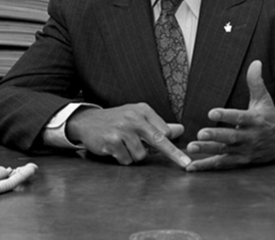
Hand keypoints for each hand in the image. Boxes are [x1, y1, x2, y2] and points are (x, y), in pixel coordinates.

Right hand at [65, 103, 190, 167]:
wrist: (88, 121)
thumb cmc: (118, 120)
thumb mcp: (138, 118)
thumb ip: (159, 126)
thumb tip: (181, 130)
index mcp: (143, 110)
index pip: (165, 131)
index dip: (169, 145)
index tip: (184, 156)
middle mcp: (134, 118)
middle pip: (159, 140)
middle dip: (174, 154)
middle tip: (185, 164)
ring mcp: (122, 129)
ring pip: (141, 155)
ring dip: (134, 156)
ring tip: (124, 146)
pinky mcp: (111, 141)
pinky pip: (126, 160)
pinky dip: (123, 159)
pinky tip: (115, 149)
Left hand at [185, 60, 274, 170]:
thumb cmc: (270, 118)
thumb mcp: (265, 100)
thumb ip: (256, 82)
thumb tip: (255, 63)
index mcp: (255, 120)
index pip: (240, 117)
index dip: (226, 115)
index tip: (212, 112)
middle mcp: (249, 137)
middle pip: (231, 137)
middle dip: (215, 135)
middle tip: (200, 133)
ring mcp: (244, 151)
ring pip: (224, 151)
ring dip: (207, 150)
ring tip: (192, 148)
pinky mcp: (240, 161)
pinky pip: (222, 164)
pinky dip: (207, 166)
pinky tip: (192, 167)